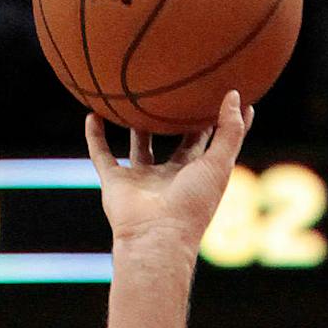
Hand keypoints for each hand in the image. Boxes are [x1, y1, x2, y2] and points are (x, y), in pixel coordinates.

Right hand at [86, 96, 250, 253]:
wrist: (157, 237)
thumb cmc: (193, 204)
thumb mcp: (218, 164)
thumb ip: (230, 131)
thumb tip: (236, 95)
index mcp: (196, 175)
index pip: (205, 142)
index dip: (212, 120)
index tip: (215, 95)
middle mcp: (170, 177)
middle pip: (173, 142)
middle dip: (176, 120)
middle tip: (174, 90)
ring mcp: (142, 180)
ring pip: (138, 146)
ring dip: (135, 125)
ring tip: (133, 97)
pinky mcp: (116, 183)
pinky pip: (102, 155)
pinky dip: (95, 136)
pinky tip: (91, 113)